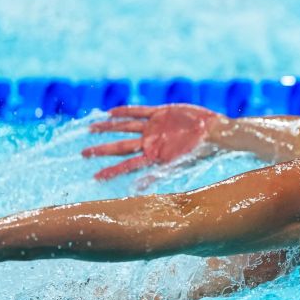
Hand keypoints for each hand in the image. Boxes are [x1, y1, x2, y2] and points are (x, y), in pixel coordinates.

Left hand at [82, 104, 221, 179]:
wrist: (216, 132)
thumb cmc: (200, 152)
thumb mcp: (177, 165)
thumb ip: (156, 175)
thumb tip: (136, 189)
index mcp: (153, 157)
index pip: (127, 166)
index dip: (111, 171)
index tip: (95, 178)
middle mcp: (150, 143)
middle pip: (121, 147)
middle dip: (102, 149)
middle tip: (84, 153)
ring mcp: (154, 127)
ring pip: (125, 127)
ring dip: (109, 127)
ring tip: (91, 127)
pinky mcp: (162, 112)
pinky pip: (139, 111)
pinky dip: (125, 111)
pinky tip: (111, 111)